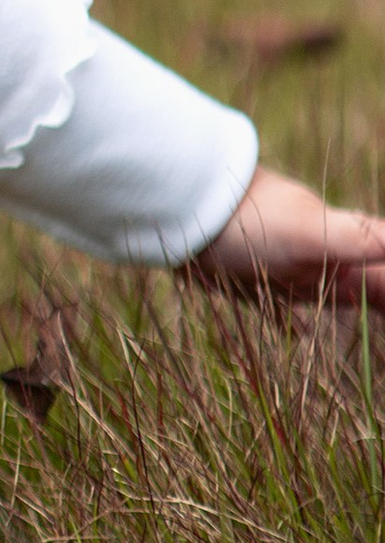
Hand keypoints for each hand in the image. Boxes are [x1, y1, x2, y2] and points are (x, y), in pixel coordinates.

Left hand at [184, 164, 384, 309]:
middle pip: (370, 284)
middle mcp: (326, 258)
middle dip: (382, 298)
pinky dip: (296, 323)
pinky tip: (297, 335)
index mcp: (346, 246)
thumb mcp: (309, 231)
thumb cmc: (248, 217)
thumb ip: (359, 239)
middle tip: (382, 309)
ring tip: (367, 321)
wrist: (179, 207)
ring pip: (332, 294)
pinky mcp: (256, 283)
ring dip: (353, 306)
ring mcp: (291, 269)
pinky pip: (285, 308)